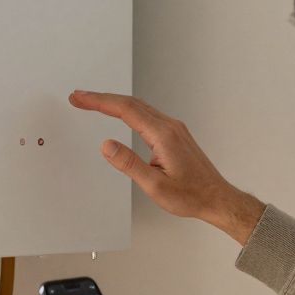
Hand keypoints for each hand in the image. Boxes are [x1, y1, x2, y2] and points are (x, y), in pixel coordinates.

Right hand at [69, 90, 265, 244]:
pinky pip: (147, 115)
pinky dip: (127, 110)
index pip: (125, 110)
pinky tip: (119, 112)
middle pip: (130, 103)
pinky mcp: (174, 134)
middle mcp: (169, 127)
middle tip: (79, 97)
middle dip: (101, 98)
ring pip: (139, 107)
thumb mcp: (155, 186)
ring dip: (113, 102)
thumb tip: (107, 145)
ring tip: (92, 102)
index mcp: (163, 135)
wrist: (216, 198)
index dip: (99, 102)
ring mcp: (173, 129)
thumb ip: (129, 164)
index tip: (80, 98)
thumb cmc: (191, 195)